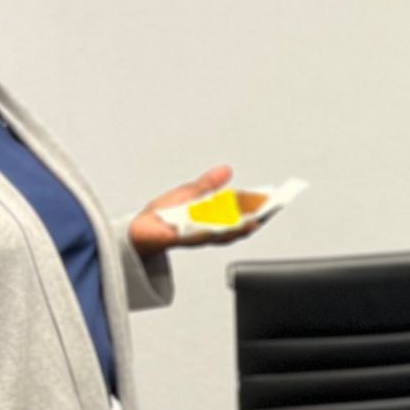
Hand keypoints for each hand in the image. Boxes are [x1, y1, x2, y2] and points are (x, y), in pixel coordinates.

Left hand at [129, 165, 263, 256]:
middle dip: (252, 222)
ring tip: (249, 220)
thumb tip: (227, 170)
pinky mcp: (176, 240)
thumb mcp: (190, 192)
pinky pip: (193, 236)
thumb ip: (209, 184)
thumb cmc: (162, 215)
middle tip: (266, 212)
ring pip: (218, 235)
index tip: (272, 202)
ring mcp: (192, 237)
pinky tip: (215, 224)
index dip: (257, 212)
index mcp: (211, 222)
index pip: (239, 219)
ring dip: (234, 229)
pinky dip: (206, 231)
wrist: (137, 229)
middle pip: (235, 230)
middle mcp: (205, 233)